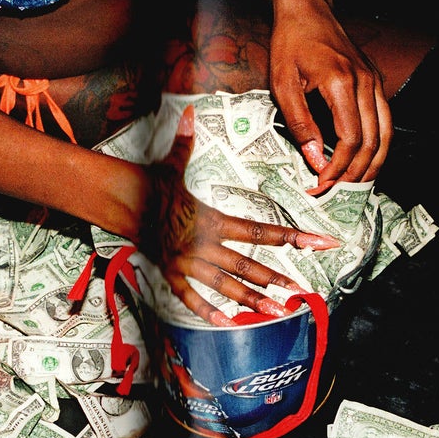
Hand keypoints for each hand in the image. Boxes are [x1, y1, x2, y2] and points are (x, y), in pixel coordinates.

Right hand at [143, 108, 339, 324]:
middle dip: (276, 278)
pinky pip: (190, 297)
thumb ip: (185, 143)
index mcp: (212, 220)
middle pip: (246, 264)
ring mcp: (188, 262)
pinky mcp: (171, 274)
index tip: (319, 243)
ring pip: (225, 285)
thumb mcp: (170, 164)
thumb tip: (191, 114)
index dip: (293, 236)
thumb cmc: (150, 187)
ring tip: (276, 312)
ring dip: (251, 300)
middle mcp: (204, 244)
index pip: (260, 230)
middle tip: (302, 291)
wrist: (118, 205)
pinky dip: (207, 311)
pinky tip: (228, 323)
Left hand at [267, 0, 391, 191]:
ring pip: (386, 133)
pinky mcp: (374, 80)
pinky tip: (367, 159)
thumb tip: (315, 158)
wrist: (307, 9)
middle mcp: (365, 83)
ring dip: (374, 163)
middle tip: (338, 193)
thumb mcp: (283, 83)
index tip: (322, 184)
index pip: (350, 139)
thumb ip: (299, 122)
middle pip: (373, 141)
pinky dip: (380, 144)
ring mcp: (374, 81)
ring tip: (357, 185)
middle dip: (357, 173)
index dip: (339, 168)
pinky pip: (385, 119)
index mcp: (342, 83)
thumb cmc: (290, 42)